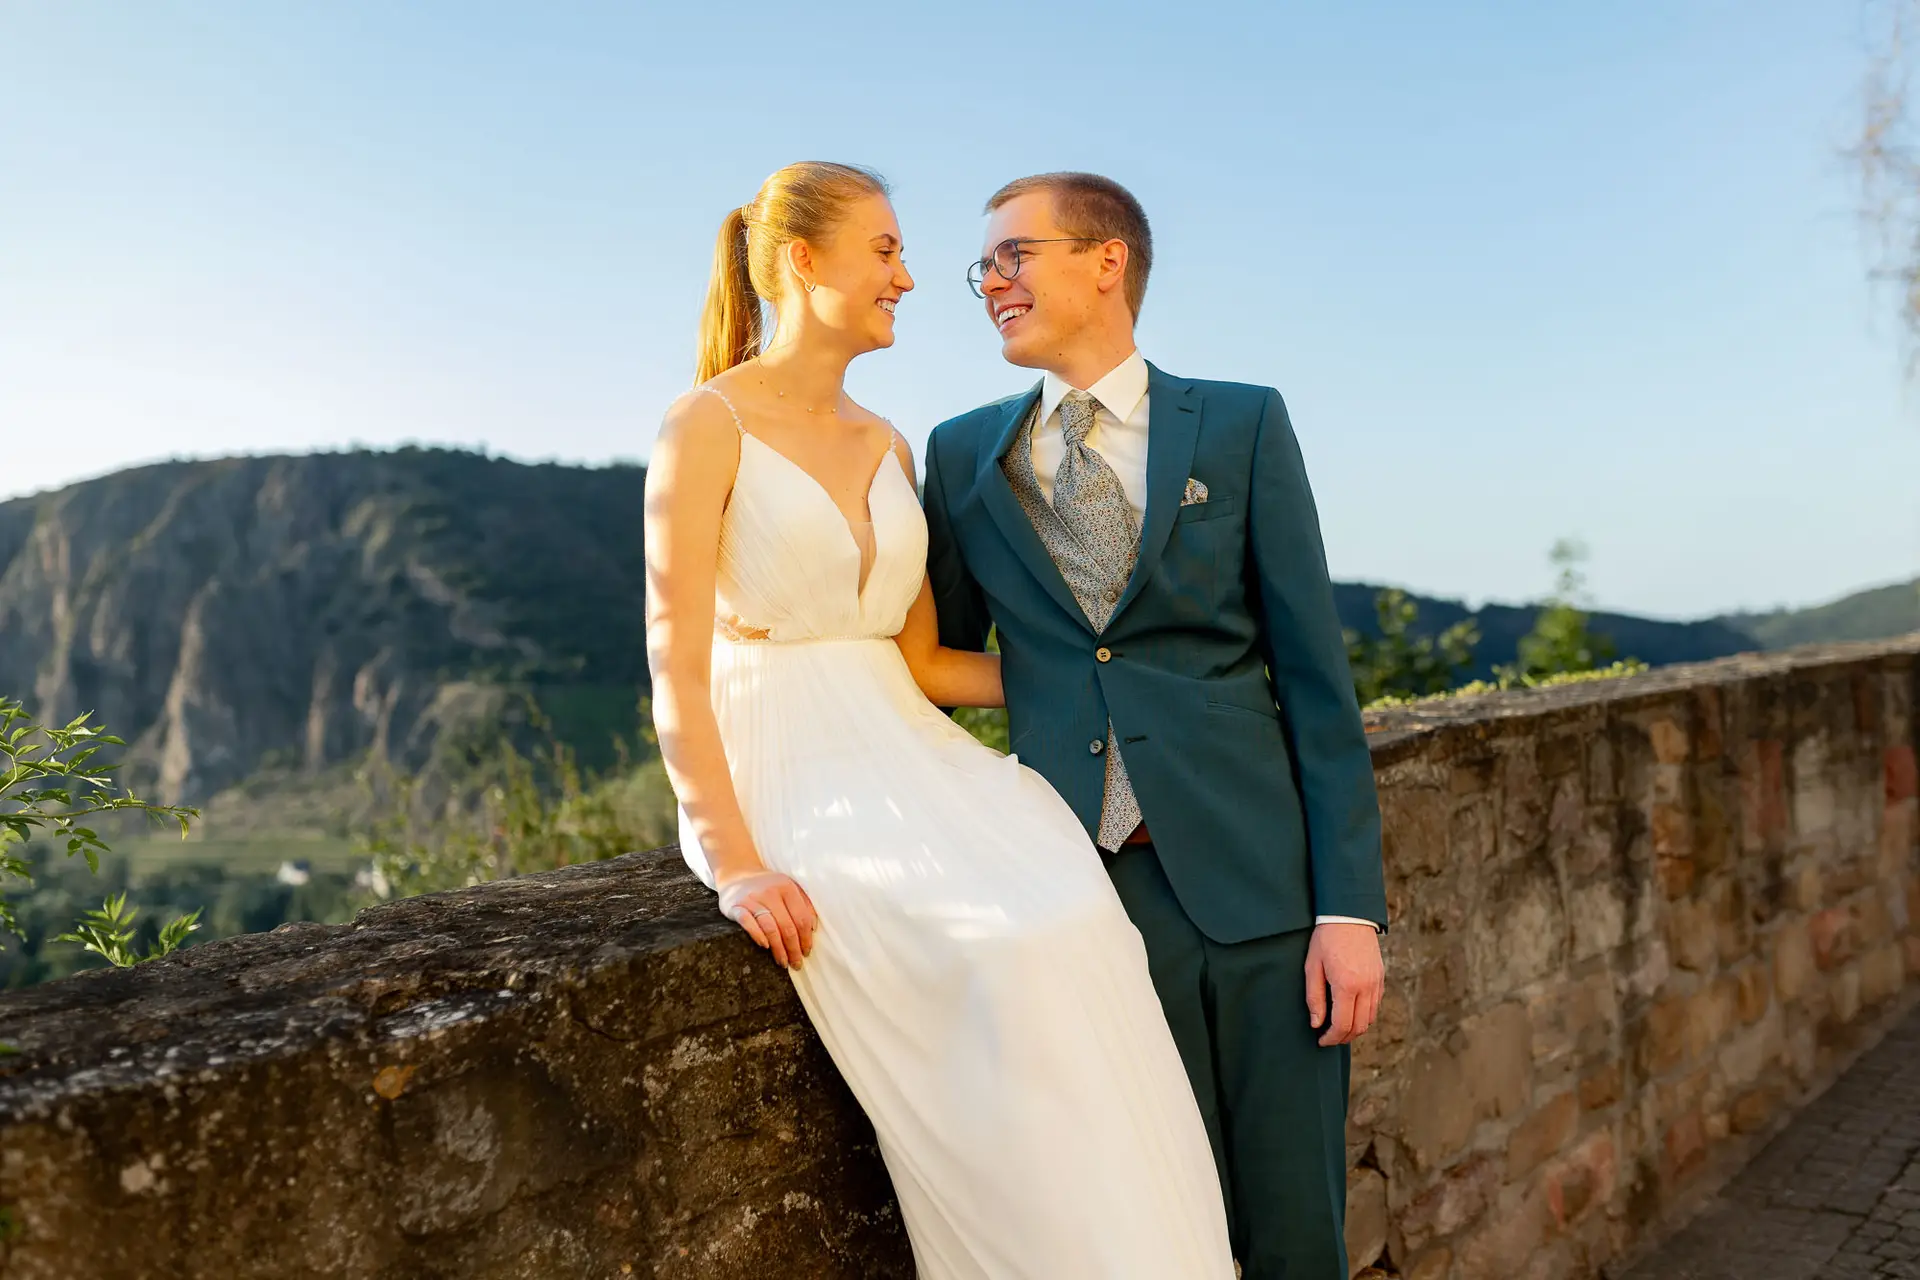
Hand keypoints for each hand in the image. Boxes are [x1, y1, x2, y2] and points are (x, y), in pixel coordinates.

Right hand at [716, 870, 818, 970]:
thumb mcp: (789, 887)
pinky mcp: (736, 906)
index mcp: (787, 888)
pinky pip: (748, 923)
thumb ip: (804, 903)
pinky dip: (758, 935)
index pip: (801, 918)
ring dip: (778, 948)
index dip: (806, 938)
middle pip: (787, 926)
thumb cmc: (768, 886)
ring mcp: (752, 899)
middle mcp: (770, 892)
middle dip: (793, 948)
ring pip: (770, 927)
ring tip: (783, 961)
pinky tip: (765, 946)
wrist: (737, 873)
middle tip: (796, 963)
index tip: (806, 952)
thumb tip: (813, 928)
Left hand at [1305, 922, 1382, 1045]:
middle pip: (1359, 1027)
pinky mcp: (1381, 978)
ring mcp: (1376, 983)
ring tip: (1339, 1026)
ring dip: (1355, 1028)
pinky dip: (1364, 1015)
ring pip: (1370, 1019)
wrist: (1349, 915)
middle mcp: (1366, 988)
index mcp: (1347, 986)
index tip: (1321, 1040)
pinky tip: (1351, 1011)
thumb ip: (1314, 998)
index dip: (1331, 1038)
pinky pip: (1375, 1006)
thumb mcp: (1312, 966)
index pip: (1342, 1025)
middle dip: (1343, 1037)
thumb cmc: (1326, 939)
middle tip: (1329, 1037)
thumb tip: (1316, 1023)